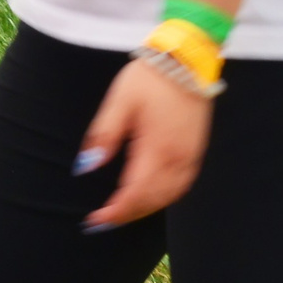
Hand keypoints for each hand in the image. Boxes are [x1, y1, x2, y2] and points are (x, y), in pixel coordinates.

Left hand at [76, 58, 213, 229]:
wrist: (186, 60)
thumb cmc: (149, 78)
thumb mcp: (119, 101)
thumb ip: (103, 135)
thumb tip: (85, 167)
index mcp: (157, 148)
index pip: (135, 192)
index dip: (114, 211)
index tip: (94, 221)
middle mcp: (179, 159)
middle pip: (153, 200)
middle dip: (127, 214)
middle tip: (103, 222)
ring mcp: (191, 156)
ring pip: (170, 196)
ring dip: (146, 209)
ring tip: (122, 213)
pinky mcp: (196, 151)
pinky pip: (182, 186)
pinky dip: (164, 198)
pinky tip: (150, 197)